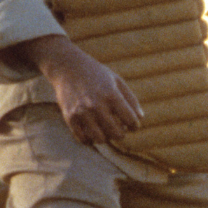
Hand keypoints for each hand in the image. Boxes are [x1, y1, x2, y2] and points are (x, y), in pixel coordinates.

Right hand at [26, 36, 143, 144]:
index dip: (135, 125)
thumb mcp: (117, 81)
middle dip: (122, 134)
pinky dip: (90, 139)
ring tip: (107, 131)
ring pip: (99, 139)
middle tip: (121, 130)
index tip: (133, 125)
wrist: (68, 67)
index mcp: (112, 95)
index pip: (130, 120)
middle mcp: (97, 105)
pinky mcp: (69, 118)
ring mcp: (82, 113)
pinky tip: (94, 132)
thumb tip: (140, 118)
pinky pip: (82, 139)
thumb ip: (130, 99)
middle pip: (116, 133)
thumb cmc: (97, 74)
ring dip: (106, 138)